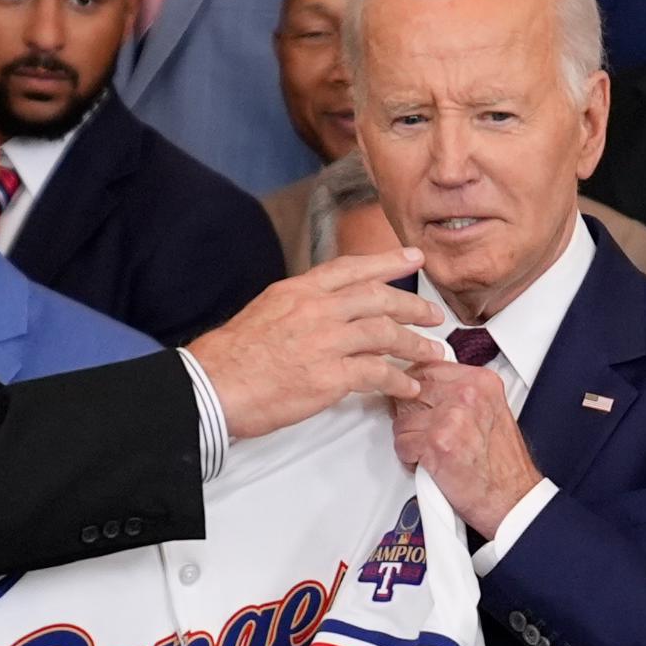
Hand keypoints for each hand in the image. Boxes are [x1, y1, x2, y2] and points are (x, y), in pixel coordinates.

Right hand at [187, 248, 447, 439]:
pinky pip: (377, 374)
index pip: (352, 268)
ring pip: (385, 334)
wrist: (211, 386)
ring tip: (431, 354)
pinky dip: (398, 381)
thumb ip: (299, 307)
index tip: (413, 258)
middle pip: (378, 299)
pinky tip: (409, 387)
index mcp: (298, 291)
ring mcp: (325, 341)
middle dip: (413, 307)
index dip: (388, 262)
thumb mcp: (265, 312)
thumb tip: (323, 315)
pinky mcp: (329, 376)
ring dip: (414, 345)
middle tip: (434, 316)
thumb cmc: (230, 357)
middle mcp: (316, 309)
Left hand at [392, 361, 542, 537]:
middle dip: (411, 415)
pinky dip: (410, 459)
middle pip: (410, 391)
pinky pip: (401, 444)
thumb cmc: (501, 465)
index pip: (426, 368)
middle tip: (427, 433)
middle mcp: (467, 394)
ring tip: (432, 450)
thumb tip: (424, 386)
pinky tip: (429, 464)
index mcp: (481, 382)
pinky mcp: (436, 443)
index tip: (417, 402)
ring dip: (410, 439)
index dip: (414, 390)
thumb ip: (459, 394)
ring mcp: (451, 417)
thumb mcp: (488, 412)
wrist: (513, 499)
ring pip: (401, 420)